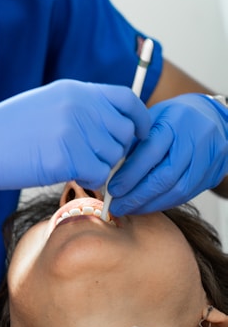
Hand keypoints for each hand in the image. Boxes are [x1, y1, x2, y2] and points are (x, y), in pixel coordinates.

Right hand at [0, 80, 150, 206]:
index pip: (127, 99)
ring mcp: (73, 130)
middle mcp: (79, 106)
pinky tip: (66, 174)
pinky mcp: (65, 157)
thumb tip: (113, 124)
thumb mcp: (47, 104)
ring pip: (113, 157)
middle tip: (93, 159)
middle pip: (124, 133)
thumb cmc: (7, 130)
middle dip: (116, 150)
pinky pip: (98, 174)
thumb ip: (81, 108)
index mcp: (75, 90)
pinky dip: (88, 180)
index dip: (140, 119)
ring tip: (71, 164)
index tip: (139, 135)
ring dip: (99, 166)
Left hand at [109, 94, 227, 214]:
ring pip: (179, 190)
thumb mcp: (152, 119)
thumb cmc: (175, 117)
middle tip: (117, 205)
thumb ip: (135, 142)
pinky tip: (148, 205)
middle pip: (165, 176)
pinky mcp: (213, 174)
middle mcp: (195, 139)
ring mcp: (208, 158)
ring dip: (150, 204)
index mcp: (175, 121)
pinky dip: (165, 202)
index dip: (130, 174)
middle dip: (138, 195)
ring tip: (130, 208)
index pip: (151, 152)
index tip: (112, 189)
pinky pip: (188, 195)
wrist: (212, 117)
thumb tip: (112, 172)